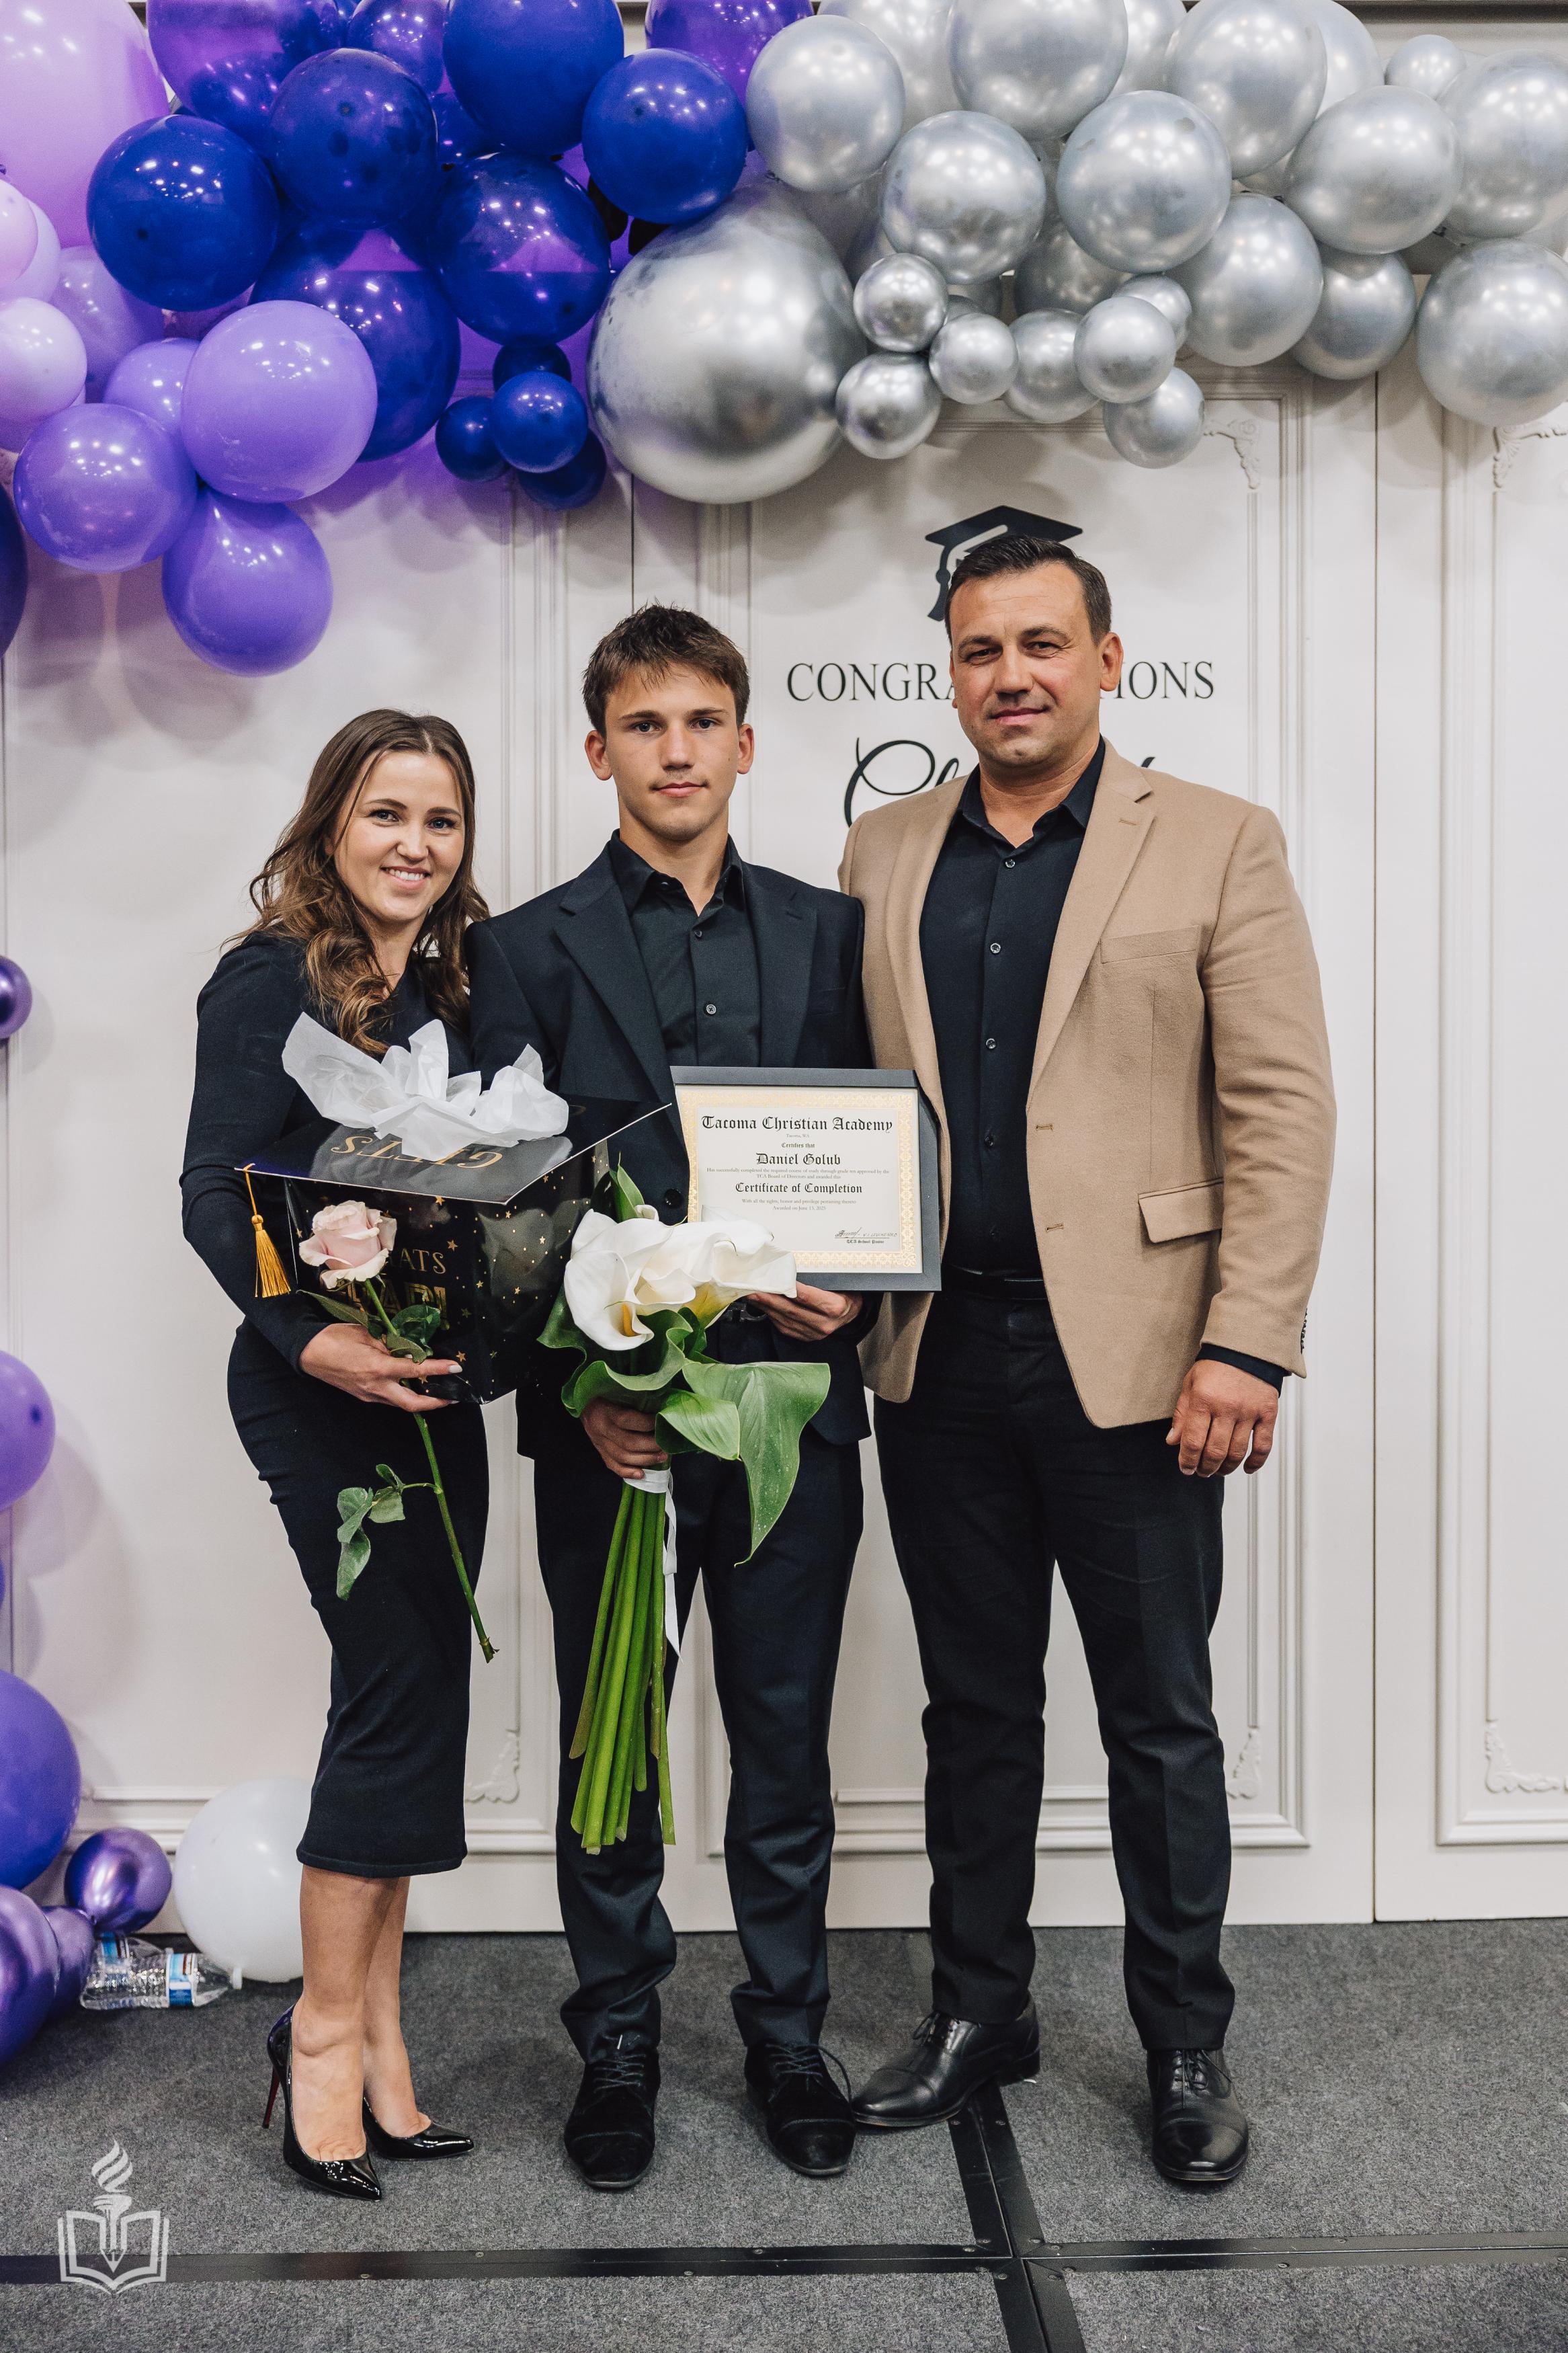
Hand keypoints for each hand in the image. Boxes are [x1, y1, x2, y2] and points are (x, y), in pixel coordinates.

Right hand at [298, 1322, 457, 1412]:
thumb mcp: (367, 1334)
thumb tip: (409, 1348)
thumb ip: (391, 1343)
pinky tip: (411, 1386)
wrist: (308, 1352)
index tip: (456, 1368)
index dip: (438, 1370)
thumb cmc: (335, 1338)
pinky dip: (403, 1394)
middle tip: (452, 1396)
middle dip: (435, 1403)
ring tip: (436, 1391)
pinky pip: (388, 1398)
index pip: (415, 1371)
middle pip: (412, 1404)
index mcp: (377, 1368)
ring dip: (420, 1400)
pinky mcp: (363, 1396)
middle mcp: (375, 1387)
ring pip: (400, 1403)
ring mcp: (368, 1395)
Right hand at [582, 1395, 667, 1479]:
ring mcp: (599, 1442)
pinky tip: (641, 1473)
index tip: (662, 1421)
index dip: (647, 1423)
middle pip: (628, 1443)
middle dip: (651, 1446)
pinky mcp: (599, 1451)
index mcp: (605, 1411)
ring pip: (622, 1457)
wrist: (583, 1401)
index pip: (627, 1420)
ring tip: (661, 1457)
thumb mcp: (617, 1391)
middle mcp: (600, 1429)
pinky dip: (627, 1472)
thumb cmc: (605, 1393)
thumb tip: (659, 1407)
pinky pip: (612, 1465)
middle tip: (666, 1445)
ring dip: (645, 1459)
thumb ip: (634, 1398)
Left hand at [747, 1284, 859, 1342]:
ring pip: (785, 1320)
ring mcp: (814, 1333)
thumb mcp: (838, 1282)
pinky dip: (772, 1316)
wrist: (852, 1312)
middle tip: (753, 1289)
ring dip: (767, 1308)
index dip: (786, 1289)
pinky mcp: (806, 1337)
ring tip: (753, 1296)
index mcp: (834, 1307)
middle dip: (769, 1299)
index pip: (805, 1296)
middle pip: (791, 1310)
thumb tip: (790, 1270)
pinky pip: (785, 1327)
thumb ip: (817, 1279)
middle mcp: (824, 1323)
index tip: (771, 1282)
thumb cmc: (844, 1293)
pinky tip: (764, 1308)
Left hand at [1166, 1359, 1278, 1477]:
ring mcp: (1249, 1411)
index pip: (1192, 1441)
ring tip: (1219, 1470)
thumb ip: (1181, 1414)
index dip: (1187, 1461)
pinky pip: (1263, 1445)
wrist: (1246, 1348)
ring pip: (1237, 1452)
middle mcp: (1227, 1407)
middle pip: (1214, 1451)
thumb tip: (1173, 1441)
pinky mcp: (1268, 1413)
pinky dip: (1255, 1462)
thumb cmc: (1216, 1366)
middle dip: (1205, 1468)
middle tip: (1202, 1471)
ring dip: (1226, 1468)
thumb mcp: (1190, 1385)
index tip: (1186, 1468)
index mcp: (1203, 1399)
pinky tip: (1246, 1468)